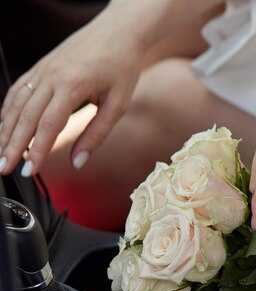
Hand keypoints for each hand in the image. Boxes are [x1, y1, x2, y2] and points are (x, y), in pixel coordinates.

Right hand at [0, 7, 146, 176]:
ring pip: (16, 104)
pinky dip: (8, 110)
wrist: (117, 32)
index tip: (30, 171)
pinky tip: (5, 127)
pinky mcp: (40, 66)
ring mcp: (42, 69)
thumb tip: (79, 162)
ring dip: (6, 131)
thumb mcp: (119, 104)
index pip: (47, 125)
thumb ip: (97, 134)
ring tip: (1, 154)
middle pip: (25, 117)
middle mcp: (51, 76)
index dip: (36, 151)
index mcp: (72, 85)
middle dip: (12, 146)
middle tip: (4, 169)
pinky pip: (19, 91)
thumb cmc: (122, 67)